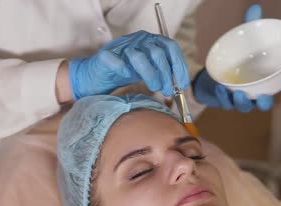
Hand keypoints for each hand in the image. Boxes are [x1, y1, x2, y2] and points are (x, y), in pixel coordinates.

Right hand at [68, 30, 189, 99]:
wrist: (97, 75)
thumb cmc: (125, 72)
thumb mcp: (149, 71)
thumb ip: (163, 73)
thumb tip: (180, 85)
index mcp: (151, 41)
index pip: (171, 47)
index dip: (179, 66)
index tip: (182, 84)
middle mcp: (138, 40)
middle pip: (157, 53)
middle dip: (166, 74)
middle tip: (167, 90)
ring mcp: (121, 46)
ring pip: (140, 57)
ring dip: (150, 74)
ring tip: (154, 88)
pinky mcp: (105, 55)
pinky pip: (117, 61)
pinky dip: (123, 69)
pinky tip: (128, 77)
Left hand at [193, 4, 280, 112]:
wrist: (213, 72)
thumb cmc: (237, 57)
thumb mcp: (244, 41)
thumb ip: (250, 27)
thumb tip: (255, 8)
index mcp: (267, 79)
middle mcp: (256, 92)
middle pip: (266, 103)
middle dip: (266, 103)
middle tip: (263, 98)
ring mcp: (241, 99)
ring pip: (245, 107)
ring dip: (243, 103)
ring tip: (238, 94)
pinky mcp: (226, 102)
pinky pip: (227, 103)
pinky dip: (224, 97)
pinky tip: (220, 89)